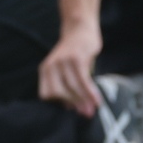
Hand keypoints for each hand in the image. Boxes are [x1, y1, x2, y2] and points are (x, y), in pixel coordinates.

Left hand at [38, 0, 102, 116]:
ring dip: (83, 101)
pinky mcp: (76, 59)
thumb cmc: (76, 54)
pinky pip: (83, 80)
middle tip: (86, 114)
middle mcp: (51, 66)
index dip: (58, 104)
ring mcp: (63, 62)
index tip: (72, 110)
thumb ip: (68, 88)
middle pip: (59, 93)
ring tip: (92, 111)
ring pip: (72, 88)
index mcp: (45, 71)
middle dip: (73, 105)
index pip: (46, 95)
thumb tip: (73, 109)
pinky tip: (97, 101)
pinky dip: (90, 92)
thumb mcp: (67, 72)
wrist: (80, 29)